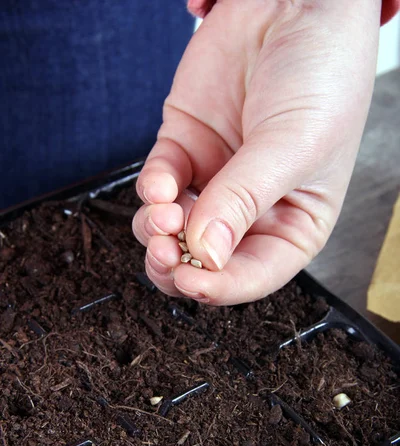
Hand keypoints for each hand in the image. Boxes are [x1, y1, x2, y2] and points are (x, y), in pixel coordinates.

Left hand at [133, 0, 379, 304]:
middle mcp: (252, 210)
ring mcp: (215, 180)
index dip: (220, 286)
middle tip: (164, 255)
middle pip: (204, 263)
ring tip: (164, 212)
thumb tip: (206, 255)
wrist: (295, 3)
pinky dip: (151, 189)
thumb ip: (245, 199)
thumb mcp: (293, 145)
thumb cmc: (321, 75)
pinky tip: (159, 183)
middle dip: (177, 266)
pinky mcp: (185, 149)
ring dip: (158, 231)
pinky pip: (158, 184)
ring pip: (172, 232)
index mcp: (293, 223)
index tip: (191, 282)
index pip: (254, 275)